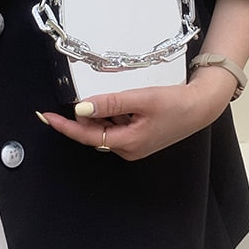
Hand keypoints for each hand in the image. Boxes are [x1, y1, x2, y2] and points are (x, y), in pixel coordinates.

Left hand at [40, 67, 237, 160]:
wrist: (201, 107)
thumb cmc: (176, 103)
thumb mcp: (141, 99)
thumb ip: (110, 103)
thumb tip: (81, 108)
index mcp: (127, 143)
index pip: (87, 136)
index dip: (65, 127)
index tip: (47, 117)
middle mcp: (128, 149)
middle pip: (93, 135)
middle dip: (78, 120)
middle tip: (59, 106)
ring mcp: (134, 146)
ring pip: (104, 131)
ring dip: (97, 117)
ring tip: (99, 98)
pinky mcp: (139, 139)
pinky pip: (116, 128)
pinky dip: (110, 116)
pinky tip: (114, 103)